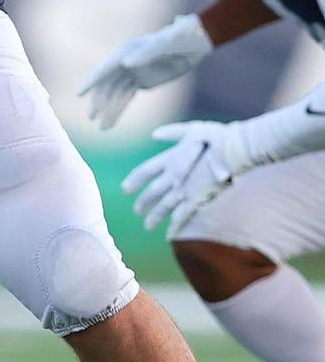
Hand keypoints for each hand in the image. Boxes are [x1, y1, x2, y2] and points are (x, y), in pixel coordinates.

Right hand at [78, 13, 211, 128]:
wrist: (196, 42)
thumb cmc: (180, 38)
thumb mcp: (165, 44)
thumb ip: (146, 53)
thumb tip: (125, 63)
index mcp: (127, 52)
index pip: (105, 69)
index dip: (92, 81)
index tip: (79, 93)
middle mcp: (125, 63)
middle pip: (107, 85)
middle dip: (99, 102)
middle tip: (91, 118)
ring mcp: (132, 73)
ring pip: (115, 94)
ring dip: (109, 110)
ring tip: (103, 128)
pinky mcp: (141, 82)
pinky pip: (125, 97)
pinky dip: (118, 109)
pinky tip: (111, 122)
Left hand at [121, 120, 248, 237]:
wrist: (236, 149)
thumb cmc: (217, 136)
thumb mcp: (192, 129)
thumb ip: (172, 133)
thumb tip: (154, 134)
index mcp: (170, 158)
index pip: (144, 171)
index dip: (134, 181)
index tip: (125, 189)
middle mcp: (173, 175)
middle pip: (152, 192)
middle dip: (143, 202)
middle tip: (136, 211)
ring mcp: (185, 187)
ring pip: (164, 206)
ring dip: (155, 216)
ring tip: (147, 226)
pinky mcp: (199, 197)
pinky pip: (183, 214)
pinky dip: (175, 224)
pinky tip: (170, 232)